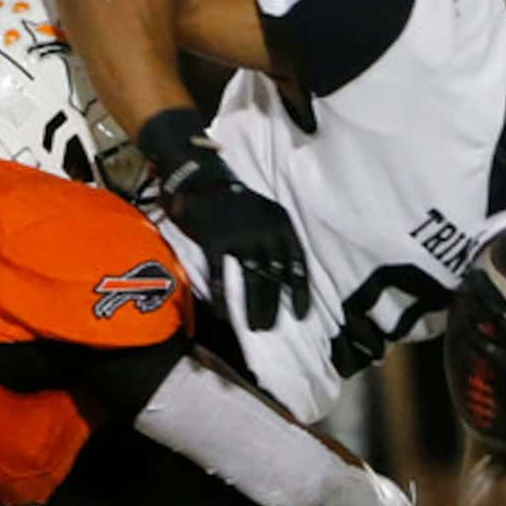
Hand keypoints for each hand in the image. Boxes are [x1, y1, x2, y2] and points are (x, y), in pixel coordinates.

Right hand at [138, 107, 309, 329]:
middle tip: (268, 327)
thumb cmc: (238, 203)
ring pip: (253, 279)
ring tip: (255, 327)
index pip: (298, 263)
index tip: (302, 315)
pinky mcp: (214, 240)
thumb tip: (285, 281)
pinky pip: (219, 274)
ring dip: (255, 306)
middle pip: (275, 276)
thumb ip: (276, 241)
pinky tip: (224, 313)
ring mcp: (239, 235)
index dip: (302, 292)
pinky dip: (222, 296)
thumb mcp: (266, 215)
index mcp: (281, 224)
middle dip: (274, 305)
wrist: (203, 178)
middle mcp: (264, 230)